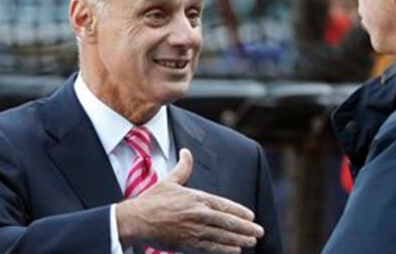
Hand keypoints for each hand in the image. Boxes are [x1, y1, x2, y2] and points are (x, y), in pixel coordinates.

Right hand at [116, 148, 263, 253]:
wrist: (136, 220)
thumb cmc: (152, 200)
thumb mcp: (170, 181)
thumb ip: (183, 168)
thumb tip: (186, 152)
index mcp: (197, 198)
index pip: (224, 205)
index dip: (240, 211)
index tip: (252, 216)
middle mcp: (199, 214)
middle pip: (228, 222)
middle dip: (246, 228)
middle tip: (259, 232)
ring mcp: (194, 230)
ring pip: (222, 236)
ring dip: (239, 239)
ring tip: (251, 242)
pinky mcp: (187, 243)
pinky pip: (210, 247)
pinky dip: (224, 249)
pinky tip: (235, 251)